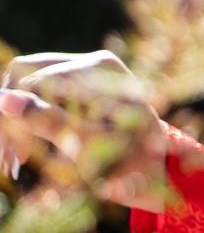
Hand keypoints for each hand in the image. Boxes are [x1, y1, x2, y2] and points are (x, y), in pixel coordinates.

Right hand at [0, 49, 169, 210]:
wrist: (160, 170)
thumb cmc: (131, 162)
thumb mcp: (87, 147)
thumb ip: (46, 122)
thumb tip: (4, 99)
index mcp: (103, 71)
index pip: (33, 82)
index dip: (15, 119)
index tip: (12, 162)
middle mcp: (97, 62)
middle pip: (24, 74)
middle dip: (11, 117)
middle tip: (8, 163)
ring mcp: (90, 68)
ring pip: (27, 82)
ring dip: (16, 118)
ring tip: (15, 162)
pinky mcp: (82, 82)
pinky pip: (39, 90)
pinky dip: (29, 118)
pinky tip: (26, 152)